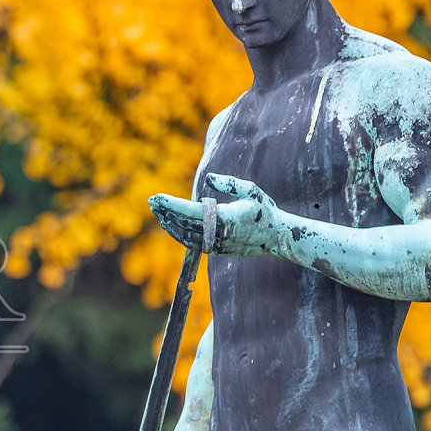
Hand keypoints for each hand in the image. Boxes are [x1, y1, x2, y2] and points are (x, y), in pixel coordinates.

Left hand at [148, 173, 283, 256]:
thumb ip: (229, 183)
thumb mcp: (251, 190)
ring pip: (185, 237)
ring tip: (158, 212)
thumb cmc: (266, 210)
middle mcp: (219, 234)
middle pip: (184, 224)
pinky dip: (180, 234)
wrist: (278, 237)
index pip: (191, 211)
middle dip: (166, 212)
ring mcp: (217, 245)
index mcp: (226, 217)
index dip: (171, 204)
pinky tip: (172, 225)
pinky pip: (193, 243)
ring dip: (170, 224)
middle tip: (152, 201)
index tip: (156, 197)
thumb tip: (207, 177)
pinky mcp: (218, 252)